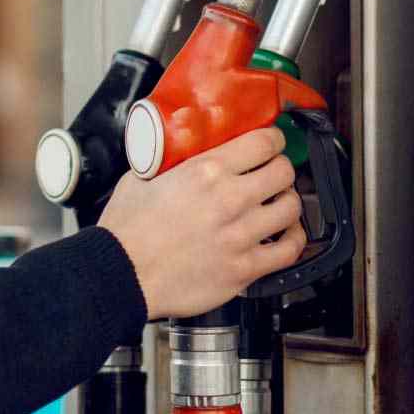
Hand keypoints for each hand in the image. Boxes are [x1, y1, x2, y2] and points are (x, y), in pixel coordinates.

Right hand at [97, 126, 306, 319]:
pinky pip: (289, 250)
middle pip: (284, 172)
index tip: (272, 144)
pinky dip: (293, 240)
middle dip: (281, 170)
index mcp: (206, 172)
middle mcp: (229, 200)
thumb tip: (182, 151)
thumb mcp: (144, 175)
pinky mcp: (243, 268)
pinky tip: (285, 236)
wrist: (120, 274)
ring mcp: (240, 236)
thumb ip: (172, 161)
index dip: (274, 140)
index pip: (264, 142)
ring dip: (287, 203)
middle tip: (273, 174)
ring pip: (292, 208)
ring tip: (278, 205)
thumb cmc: (126, 231)